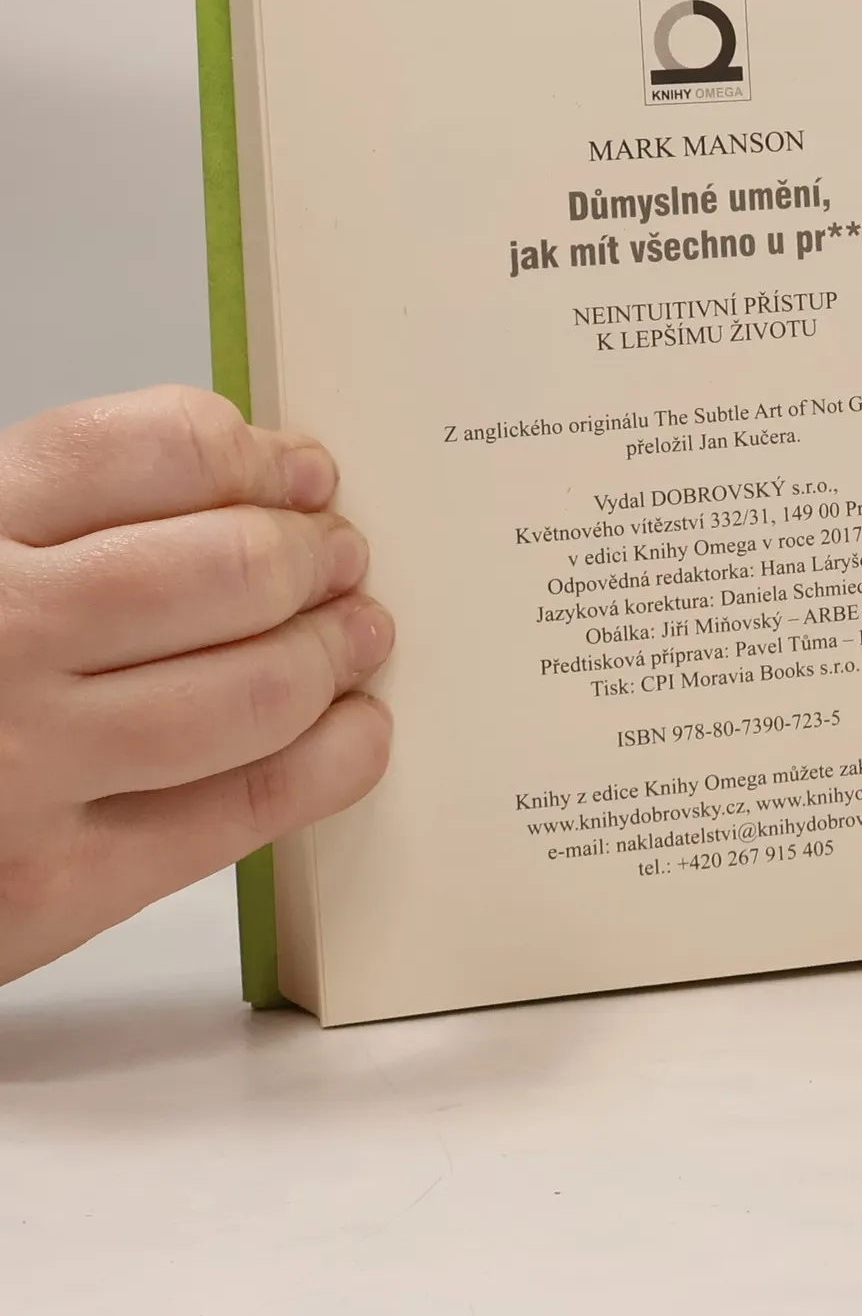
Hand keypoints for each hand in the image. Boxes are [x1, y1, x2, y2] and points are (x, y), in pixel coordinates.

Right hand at [0, 386, 392, 986]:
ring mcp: (28, 762)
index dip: (257, 459)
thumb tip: (263, 488)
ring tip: (356, 636)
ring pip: (261, 686)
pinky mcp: (58, 882)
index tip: (303, 477)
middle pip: (232, 566)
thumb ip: (70, 522)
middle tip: (339, 559)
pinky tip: (353, 728)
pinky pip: (251, 803)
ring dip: (335, 651)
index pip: (157, 451)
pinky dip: (336, 758)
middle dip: (314, 555)